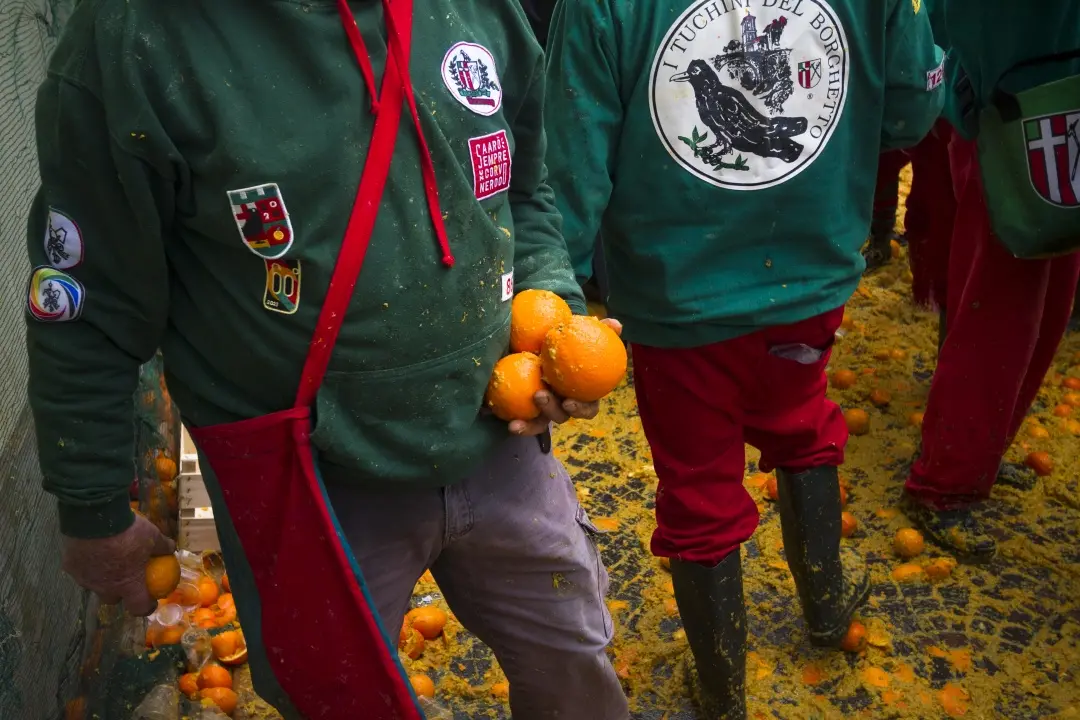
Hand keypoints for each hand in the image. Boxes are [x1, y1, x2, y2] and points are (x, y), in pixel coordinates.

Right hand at [61, 512, 175, 615]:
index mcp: (127, 583)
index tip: (150, 602)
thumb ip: (162, 545)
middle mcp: (104, 586)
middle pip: (111, 599)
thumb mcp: (152, 536)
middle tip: (125, 580)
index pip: (138, 607)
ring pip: (94, 585)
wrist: (96, 517)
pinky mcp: (70, 567)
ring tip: (106, 563)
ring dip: (101, 579)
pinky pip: (80, 570)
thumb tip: (171, 548)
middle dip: (119, 593)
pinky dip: (87, 564)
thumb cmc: (129, 531)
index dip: (145, 607)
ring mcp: (85, 578)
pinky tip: (90, 551)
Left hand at [508, 317, 622, 435]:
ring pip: (541, 423)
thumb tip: (616, 324)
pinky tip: (510, 424)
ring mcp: (543, 408)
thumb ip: (597, 328)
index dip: (582, 409)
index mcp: (580, 391)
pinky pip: (522, 421)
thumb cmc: (562, 338)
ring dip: (532, 424)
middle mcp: (562, 402)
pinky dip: (519, 425)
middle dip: (553, 410)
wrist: (534, 339)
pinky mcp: (524, 408)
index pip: (588, 407)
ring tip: (517, 418)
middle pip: (562, 416)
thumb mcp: (576, 331)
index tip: (569, 401)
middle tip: (540, 395)